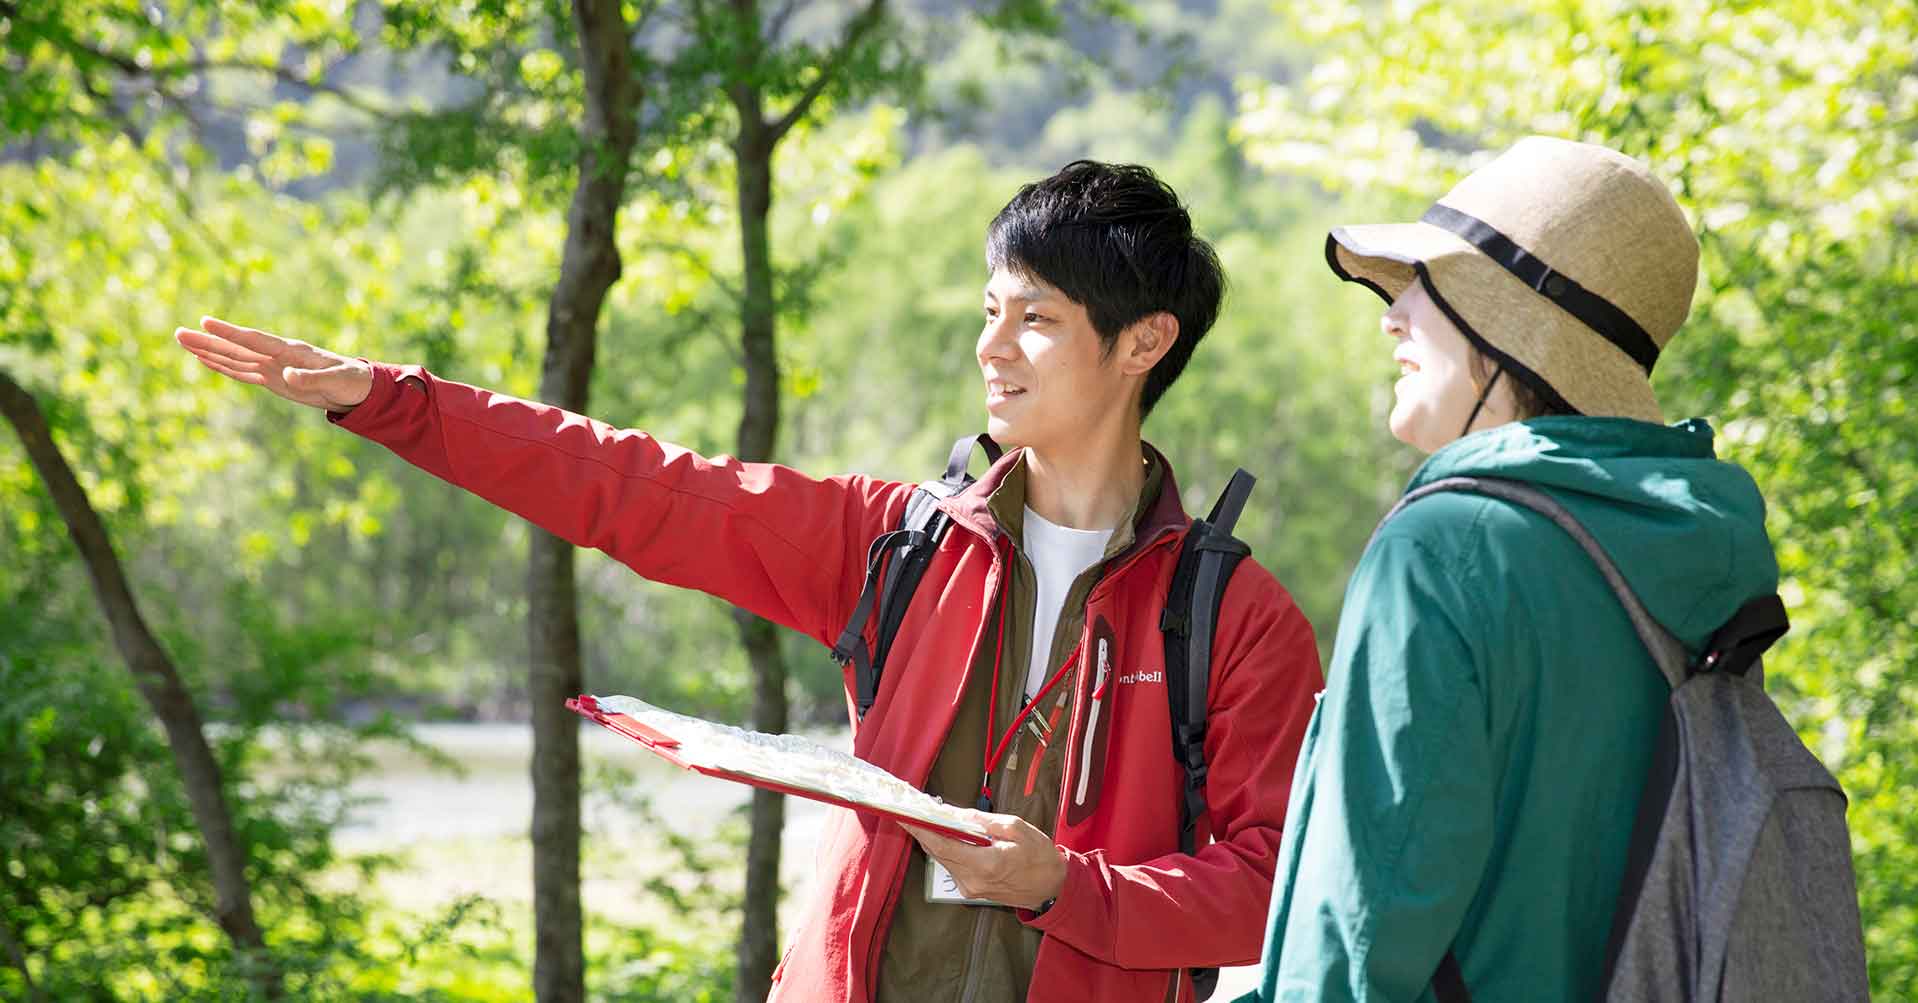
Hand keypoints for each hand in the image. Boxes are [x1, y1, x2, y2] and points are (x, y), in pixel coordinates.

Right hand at [174, 316, 372, 412]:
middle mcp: (278, 356)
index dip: (230, 332)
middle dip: (208, 341)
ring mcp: (273, 367)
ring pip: (234, 359)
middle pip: (236, 347)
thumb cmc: (352, 381)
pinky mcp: (273, 380)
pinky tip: (205, 360)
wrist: (359, 388)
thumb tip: (287, 376)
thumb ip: (312, 379)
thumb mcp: (338, 381)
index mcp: (292, 351)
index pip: (255, 340)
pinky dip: (223, 367)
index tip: (206, 322)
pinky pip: (243, 373)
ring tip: (184, 342)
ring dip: (209, 352)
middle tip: (179, 332)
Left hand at [903, 811, 1066, 910]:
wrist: (1051, 887)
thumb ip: (983, 822)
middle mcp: (972, 881)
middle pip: (937, 852)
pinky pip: (952, 866)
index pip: (942, 845)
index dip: (921, 829)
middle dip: (923, 831)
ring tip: (925, 818)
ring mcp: (970, 889)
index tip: (905, 815)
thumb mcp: (1016, 828)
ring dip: (934, 839)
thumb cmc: (1039, 856)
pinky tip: (945, 834)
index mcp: (985, 864)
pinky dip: (946, 849)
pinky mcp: (971, 891)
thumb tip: (956, 814)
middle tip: (910, 811)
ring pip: (943, 859)